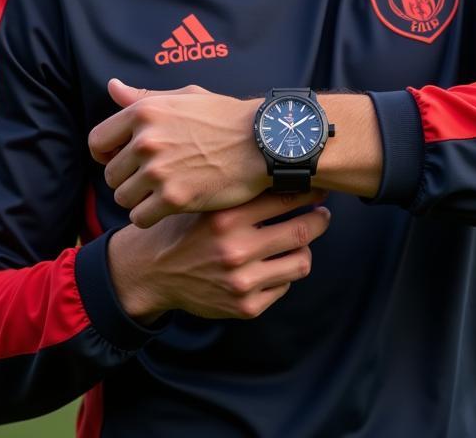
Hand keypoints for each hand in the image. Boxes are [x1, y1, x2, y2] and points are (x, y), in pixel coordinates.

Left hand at [89, 79, 267, 226]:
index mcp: (144, 112)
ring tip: (163, 192)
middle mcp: (146, 140)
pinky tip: (170, 207)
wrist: (262, 143)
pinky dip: (151, 216)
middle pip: (111, 174)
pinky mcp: (174, 198)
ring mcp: (159, 170)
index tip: (123, 160)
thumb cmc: (225, 118)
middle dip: (128, 178)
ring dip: (139, 199)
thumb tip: (112, 87)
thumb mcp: (185, 97)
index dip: (107, 154)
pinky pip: (140, 217)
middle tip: (154, 178)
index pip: (97, 141)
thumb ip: (144, 97)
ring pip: (123, 197)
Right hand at [107, 189, 330, 322]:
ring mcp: (242, 281)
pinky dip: (284, 272)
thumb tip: (285, 167)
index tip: (317, 184)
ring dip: (305, 247)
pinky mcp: (246, 307)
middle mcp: (236, 249)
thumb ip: (239, 189)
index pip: (285, 198)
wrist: (152, 271)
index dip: (308, 190)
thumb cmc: (183, 226)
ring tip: (302, 238)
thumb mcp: (204, 200)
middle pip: (302, 230)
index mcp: (226, 216)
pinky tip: (275, 262)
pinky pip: (284, 286)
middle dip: (319, 218)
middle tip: (323, 211)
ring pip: (301, 261)